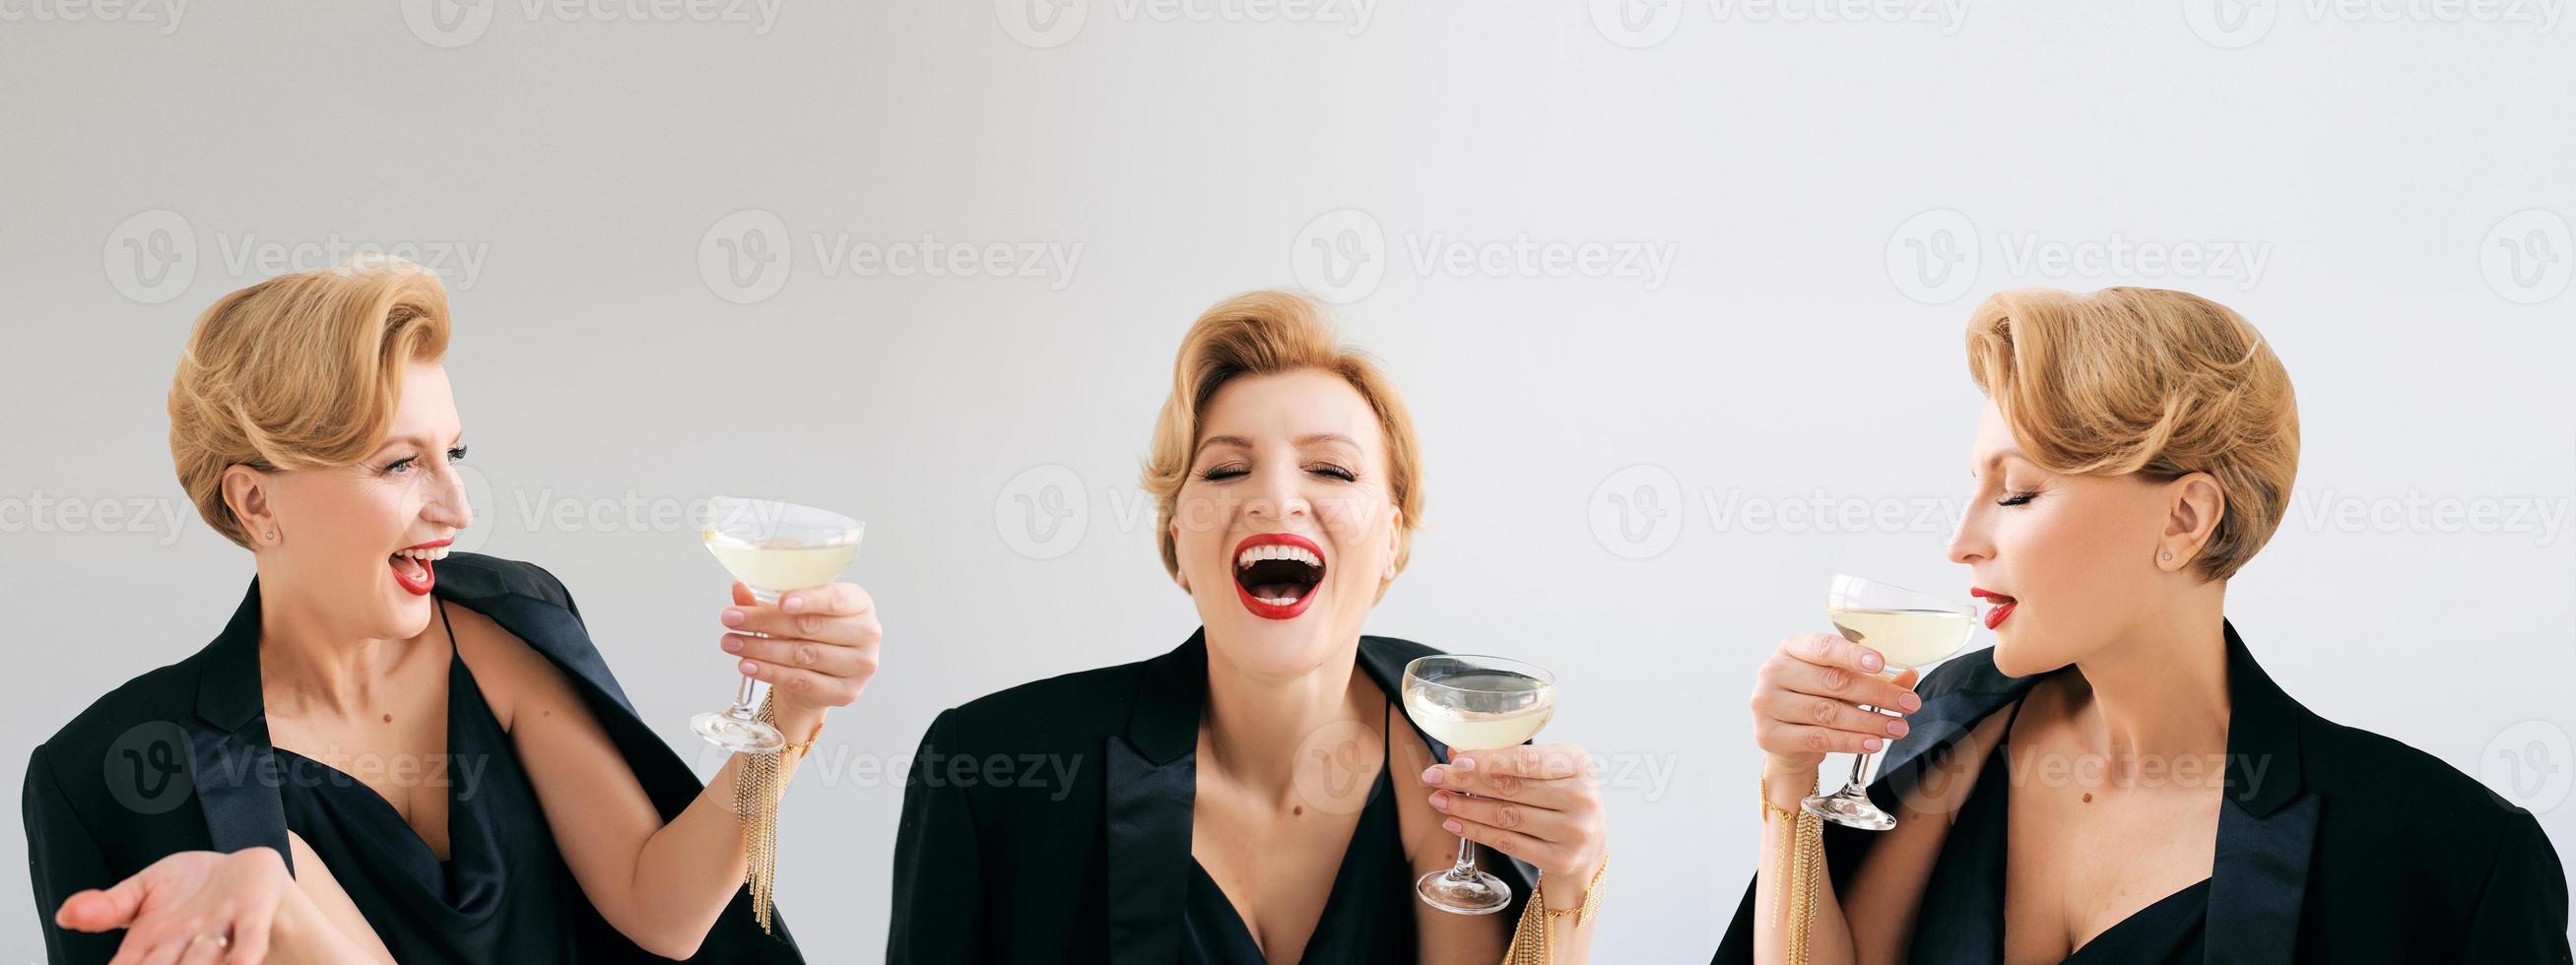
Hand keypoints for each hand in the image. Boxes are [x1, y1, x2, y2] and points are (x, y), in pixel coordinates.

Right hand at [56, 846, 289, 963]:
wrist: (243, 872)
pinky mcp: (253, 915)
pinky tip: (243, 964)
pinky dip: (246, 950)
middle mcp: (185, 947)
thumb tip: (65, 914)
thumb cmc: (191, 888)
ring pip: (204, 958)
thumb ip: (108, 907)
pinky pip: (250, 936)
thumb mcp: (143, 889)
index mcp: (152, 945)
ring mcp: (220, 933)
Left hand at [718, 581, 881, 716]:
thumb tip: (739, 586)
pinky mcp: (847, 692)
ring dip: (761, 648)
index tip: (780, 602)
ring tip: (731, 642)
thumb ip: (767, 600)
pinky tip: (747, 664)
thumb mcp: (792, 613)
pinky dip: (770, 672)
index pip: (835, 599)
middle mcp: (868, 633)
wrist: (818, 678)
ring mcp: (860, 665)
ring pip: (803, 655)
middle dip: (765, 622)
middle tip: (730, 618)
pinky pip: (801, 681)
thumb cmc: (809, 635)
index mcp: (860, 603)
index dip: (808, 599)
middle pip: (811, 627)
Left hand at [1420, 744, 1607, 883]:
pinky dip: (1477, 832)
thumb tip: (1456, 754)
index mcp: (1579, 765)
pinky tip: (1455, 823)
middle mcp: (1582, 798)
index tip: (1455, 760)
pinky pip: (1508, 843)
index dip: (1487, 760)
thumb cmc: (1561, 797)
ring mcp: (1573, 832)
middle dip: (1467, 782)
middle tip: (1434, 776)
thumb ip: (1508, 759)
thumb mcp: (1548, 770)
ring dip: (1466, 808)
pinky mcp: (1560, 860)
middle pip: (1512, 788)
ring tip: (1439, 799)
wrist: (1589, 845)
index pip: (1526, 760)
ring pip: (1506, 817)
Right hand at [1750, 633, 1923, 775]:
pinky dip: (1851, 741)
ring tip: (1898, 727)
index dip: (1852, 654)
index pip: (1824, 647)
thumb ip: (1873, 679)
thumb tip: (1911, 676)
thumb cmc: (1815, 702)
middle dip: (1877, 693)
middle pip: (1832, 681)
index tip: (1881, 663)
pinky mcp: (1768, 734)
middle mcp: (1773, 671)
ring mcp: (1766, 703)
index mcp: (1792, 648)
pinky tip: (1873, 742)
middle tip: (1909, 704)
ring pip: (1828, 712)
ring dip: (1870, 721)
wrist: (1785, 742)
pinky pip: (1818, 738)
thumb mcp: (1842, 685)